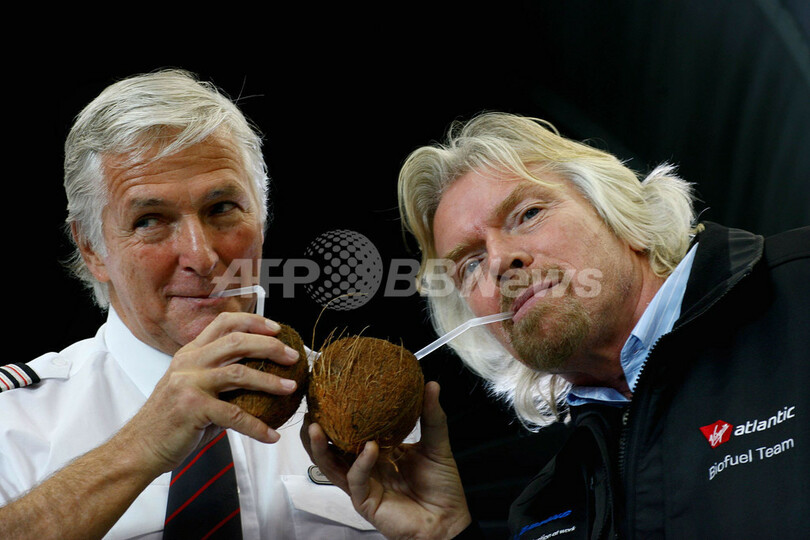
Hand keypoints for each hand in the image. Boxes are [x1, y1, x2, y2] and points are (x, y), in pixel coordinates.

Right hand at [120, 311, 299, 473]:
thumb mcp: (193, 389)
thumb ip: (220, 378)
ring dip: (270, 381)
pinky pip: (235, 416)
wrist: (139, 448)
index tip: (277, 328)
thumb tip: (261, 375)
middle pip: (237, 341)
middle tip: (293, 356)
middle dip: (270, 346)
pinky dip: (257, 427)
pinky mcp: (193, 408)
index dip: (253, 321)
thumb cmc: (171, 421)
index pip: (224, 323)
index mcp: (190, 353)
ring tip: (290, 388)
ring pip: (240, 373)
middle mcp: (189, 362)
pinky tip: (272, 435)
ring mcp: (189, 384)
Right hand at [302, 381, 471, 539]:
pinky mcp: (365, 502)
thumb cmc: (442, 486)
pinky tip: (368, 448)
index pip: (349, 431)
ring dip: (321, 447)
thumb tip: (431, 384)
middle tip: (310, 409)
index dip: (336, 415)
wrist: (448, 520)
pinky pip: (356, 480)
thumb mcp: (436, 445)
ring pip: (331, 466)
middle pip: (330, 449)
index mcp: (377, 451)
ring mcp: (362, 485)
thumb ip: (432, 417)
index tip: (326, 393)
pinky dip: (360, 463)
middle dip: (316, 431)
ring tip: (316, 426)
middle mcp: (364, 467)